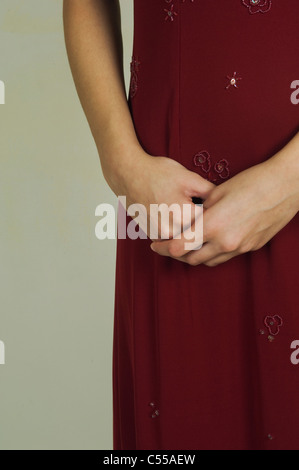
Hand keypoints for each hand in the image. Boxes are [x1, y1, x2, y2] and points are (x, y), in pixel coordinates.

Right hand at [103, 146, 214, 239]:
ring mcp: (160, 235)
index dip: (218, 218)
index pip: (210, 225)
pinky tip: (186, 230)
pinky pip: (171, 244)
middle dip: (207, 232)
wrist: (128, 174)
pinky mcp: (152, 235)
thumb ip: (210, 191)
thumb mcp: (189, 177)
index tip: (223, 214)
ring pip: (185, 245)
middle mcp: (171, 230)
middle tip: (216, 225)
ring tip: (204, 230)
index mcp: (184, 216)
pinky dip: (180, 240)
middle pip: (198, 239)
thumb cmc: (157, 173)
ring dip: (194, 240)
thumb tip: (225, 202)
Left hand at [150, 156, 298, 265]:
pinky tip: (210, 244)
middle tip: (168, 247)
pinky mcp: (251, 247)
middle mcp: (226, 242)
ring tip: (187, 247)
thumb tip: (190, 218)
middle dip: (177, 255)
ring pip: (210, 261)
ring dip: (196, 257)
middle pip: (192, 259)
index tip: (155, 245)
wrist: (285, 186)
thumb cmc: (252, 182)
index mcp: (213, 225)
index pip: (179, 246)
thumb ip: (201, 210)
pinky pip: (226, 257)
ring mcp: (240, 247)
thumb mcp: (218, 192)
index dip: (163, 248)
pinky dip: (214, 253)